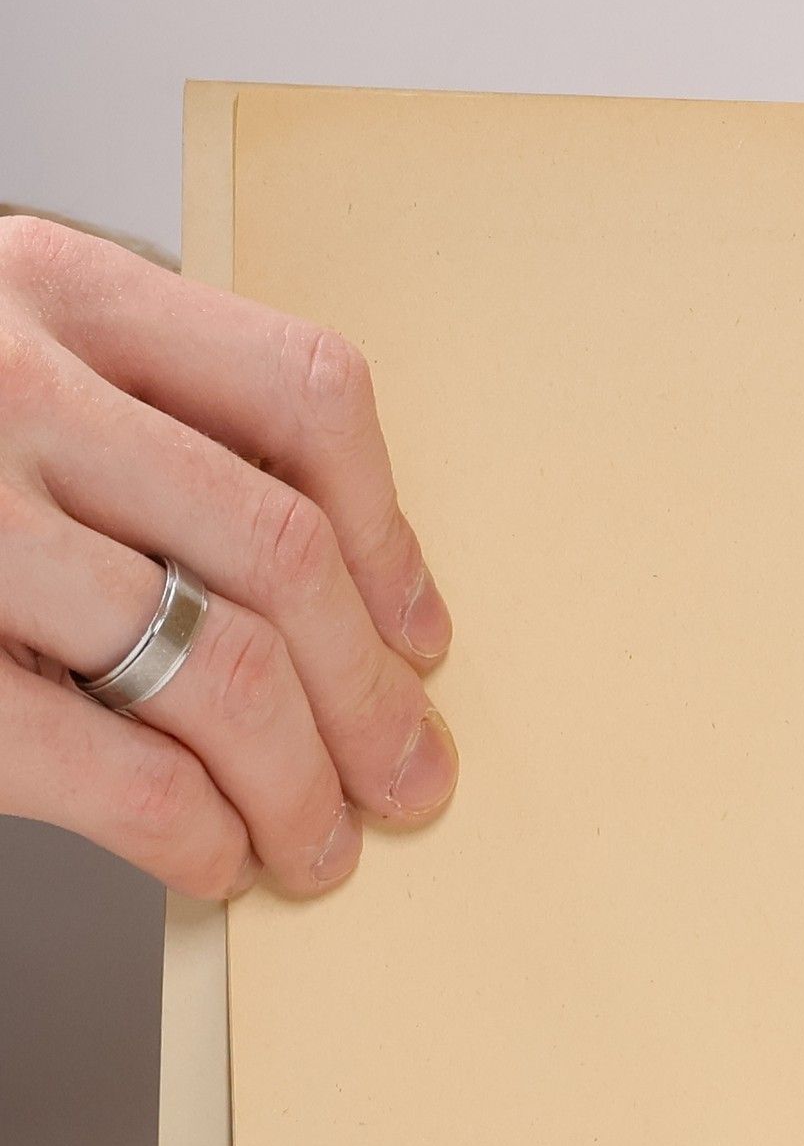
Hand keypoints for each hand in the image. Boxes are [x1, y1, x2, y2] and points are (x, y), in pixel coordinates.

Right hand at [0, 214, 456, 897]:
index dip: (394, 536)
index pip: (306, 394)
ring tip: (322, 842)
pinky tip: (212, 859)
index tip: (421, 632)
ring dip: (305, 783)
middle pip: (285, 554)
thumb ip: (126, 419)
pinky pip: (115, 764)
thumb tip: (326, 595)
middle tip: (409, 776)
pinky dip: (195, 832)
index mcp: (52, 286)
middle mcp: (7, 385)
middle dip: (374, 697)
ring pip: (223, 668)